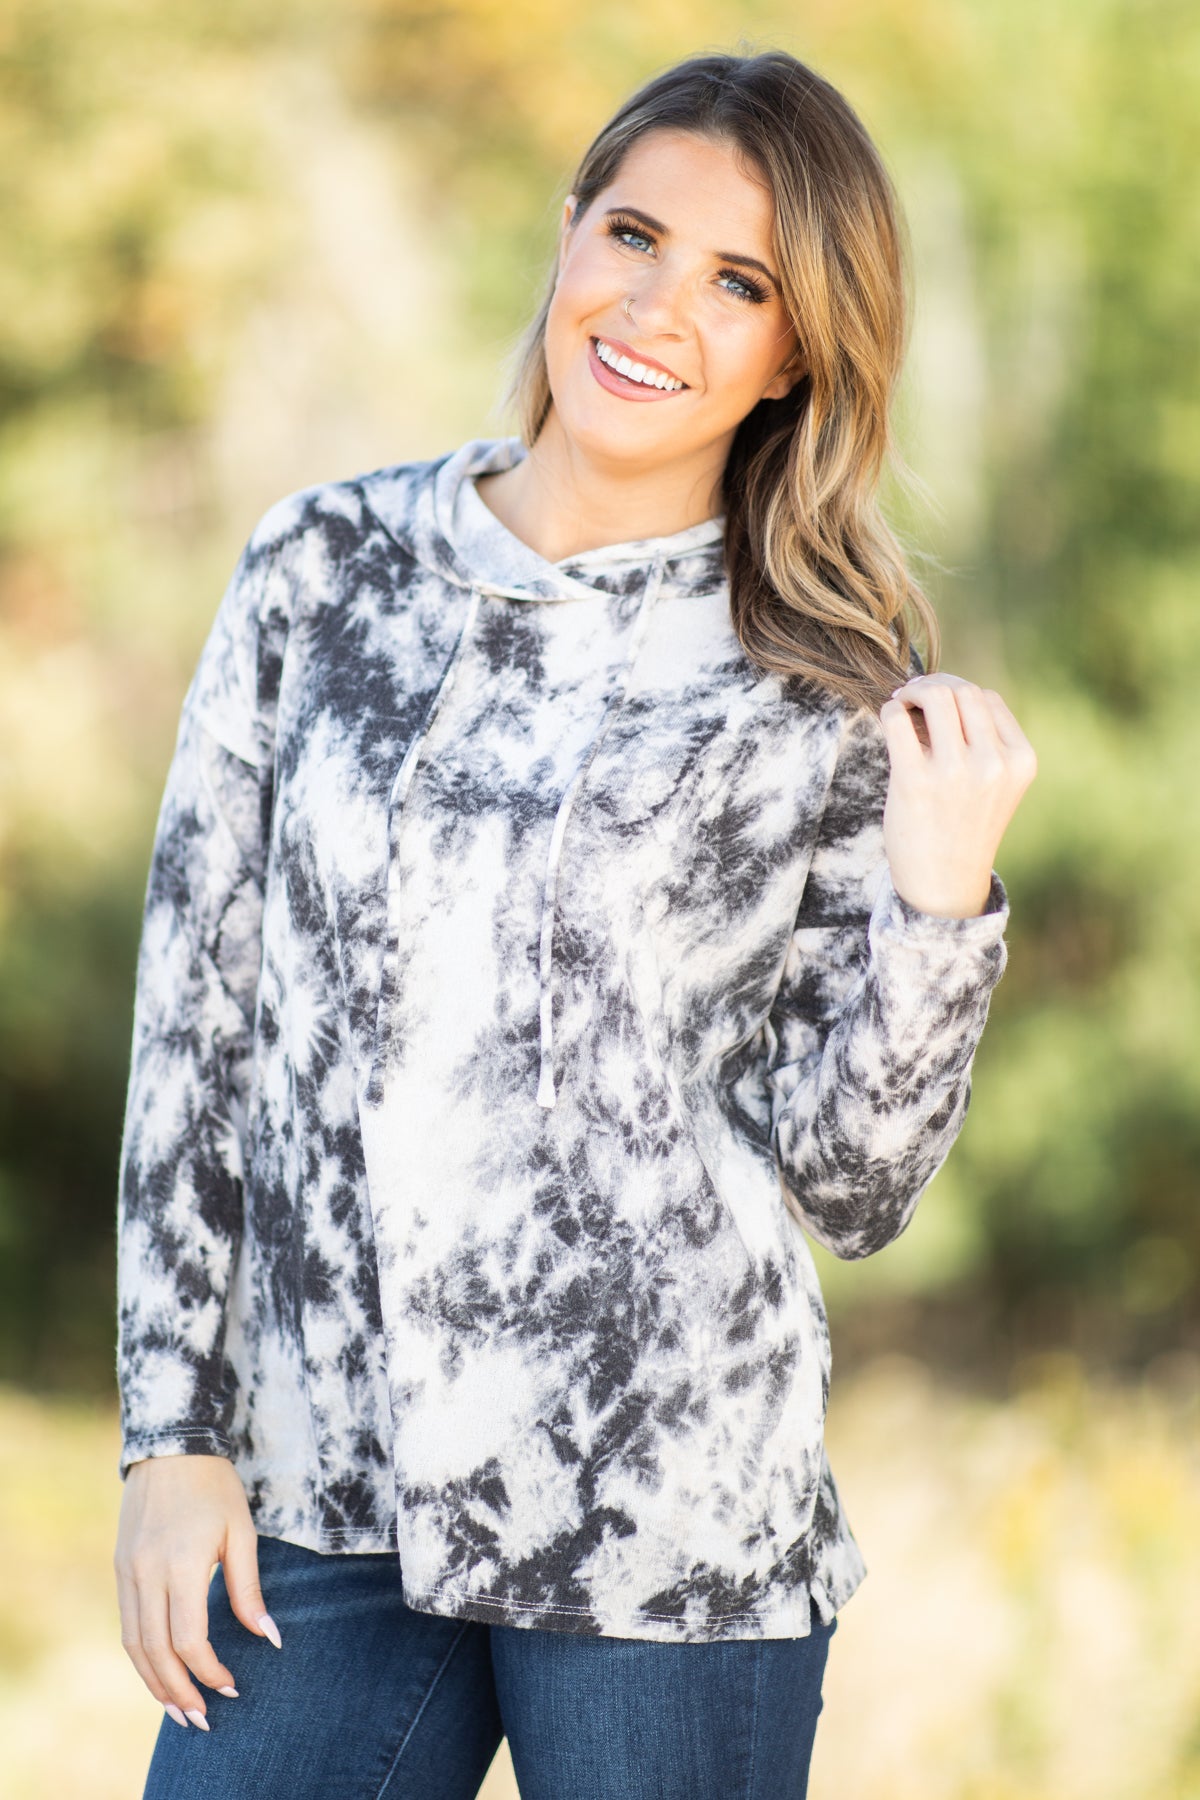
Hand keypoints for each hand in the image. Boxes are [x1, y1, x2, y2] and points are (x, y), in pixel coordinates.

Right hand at [114, 1452, 279, 1731]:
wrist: (170, 1447)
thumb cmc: (214, 1487)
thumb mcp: (242, 1532)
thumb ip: (248, 1589)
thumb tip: (269, 1637)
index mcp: (180, 1564)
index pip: (189, 1638)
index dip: (210, 1670)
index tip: (233, 1686)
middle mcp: (146, 1573)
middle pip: (155, 1652)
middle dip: (178, 1691)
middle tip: (201, 1719)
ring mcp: (127, 1572)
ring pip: (135, 1645)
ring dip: (154, 1683)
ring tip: (178, 1710)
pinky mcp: (120, 1569)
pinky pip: (127, 1624)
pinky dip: (142, 1656)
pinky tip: (160, 1672)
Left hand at [878, 672, 1037, 917]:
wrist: (944, 884)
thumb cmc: (963, 828)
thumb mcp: (994, 785)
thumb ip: (983, 741)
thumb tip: (938, 689)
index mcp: (1020, 761)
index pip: (988, 699)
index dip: (959, 693)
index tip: (938, 704)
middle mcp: (993, 764)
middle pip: (962, 691)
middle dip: (934, 685)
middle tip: (913, 696)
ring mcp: (955, 772)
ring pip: (934, 696)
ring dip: (911, 691)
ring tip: (900, 702)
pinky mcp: (915, 781)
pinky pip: (897, 720)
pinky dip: (890, 710)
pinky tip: (890, 720)